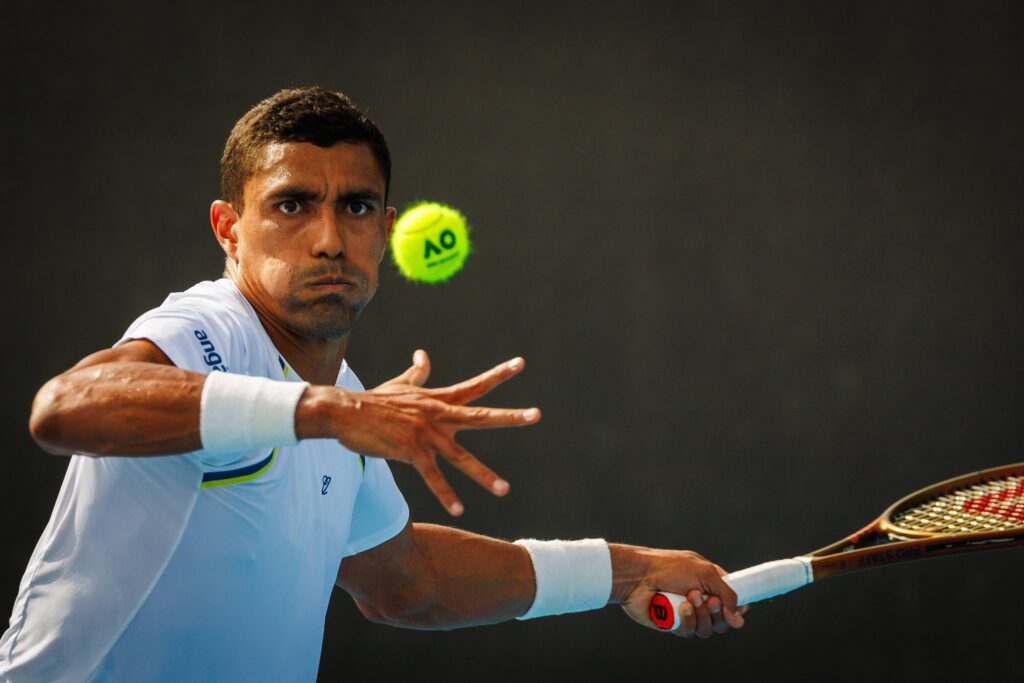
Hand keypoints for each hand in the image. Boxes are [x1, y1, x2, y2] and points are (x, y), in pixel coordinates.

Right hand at [325, 349, 539, 514]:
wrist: (345, 411)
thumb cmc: (373, 400)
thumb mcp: (401, 385)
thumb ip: (418, 373)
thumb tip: (424, 354)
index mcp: (438, 399)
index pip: (475, 386)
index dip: (499, 374)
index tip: (521, 363)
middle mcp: (438, 415)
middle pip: (480, 416)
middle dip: (510, 416)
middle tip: (536, 414)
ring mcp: (425, 434)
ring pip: (461, 457)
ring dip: (484, 475)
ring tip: (505, 489)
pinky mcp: (410, 451)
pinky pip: (432, 477)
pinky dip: (446, 494)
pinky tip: (459, 509)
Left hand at [617, 547, 746, 638]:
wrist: (639, 575)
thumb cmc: (670, 567)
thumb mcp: (705, 573)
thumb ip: (727, 595)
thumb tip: (739, 620)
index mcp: (708, 582)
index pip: (731, 600)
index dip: (737, 607)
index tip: (742, 609)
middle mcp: (699, 599)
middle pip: (722, 620)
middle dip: (718, 612)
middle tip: (709, 600)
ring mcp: (686, 613)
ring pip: (707, 629)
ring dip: (703, 615)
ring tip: (690, 598)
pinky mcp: (673, 624)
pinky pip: (690, 632)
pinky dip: (688, 620)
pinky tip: (680, 607)